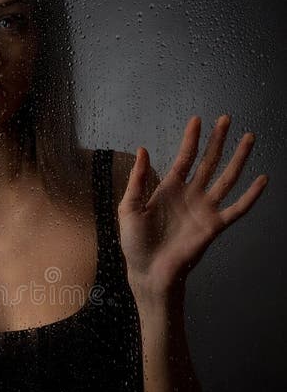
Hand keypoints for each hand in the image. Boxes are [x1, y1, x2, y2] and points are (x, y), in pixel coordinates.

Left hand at [117, 114, 268, 295]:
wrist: (148, 272)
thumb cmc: (136, 244)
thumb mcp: (129, 208)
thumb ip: (137, 180)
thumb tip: (142, 150)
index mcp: (169, 189)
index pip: (184, 157)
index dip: (191, 139)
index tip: (198, 119)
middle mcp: (190, 196)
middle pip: (208, 161)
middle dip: (218, 140)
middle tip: (226, 119)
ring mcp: (204, 210)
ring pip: (226, 178)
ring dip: (238, 159)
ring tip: (249, 138)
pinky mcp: (214, 227)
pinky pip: (237, 209)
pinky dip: (250, 196)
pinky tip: (262, 180)